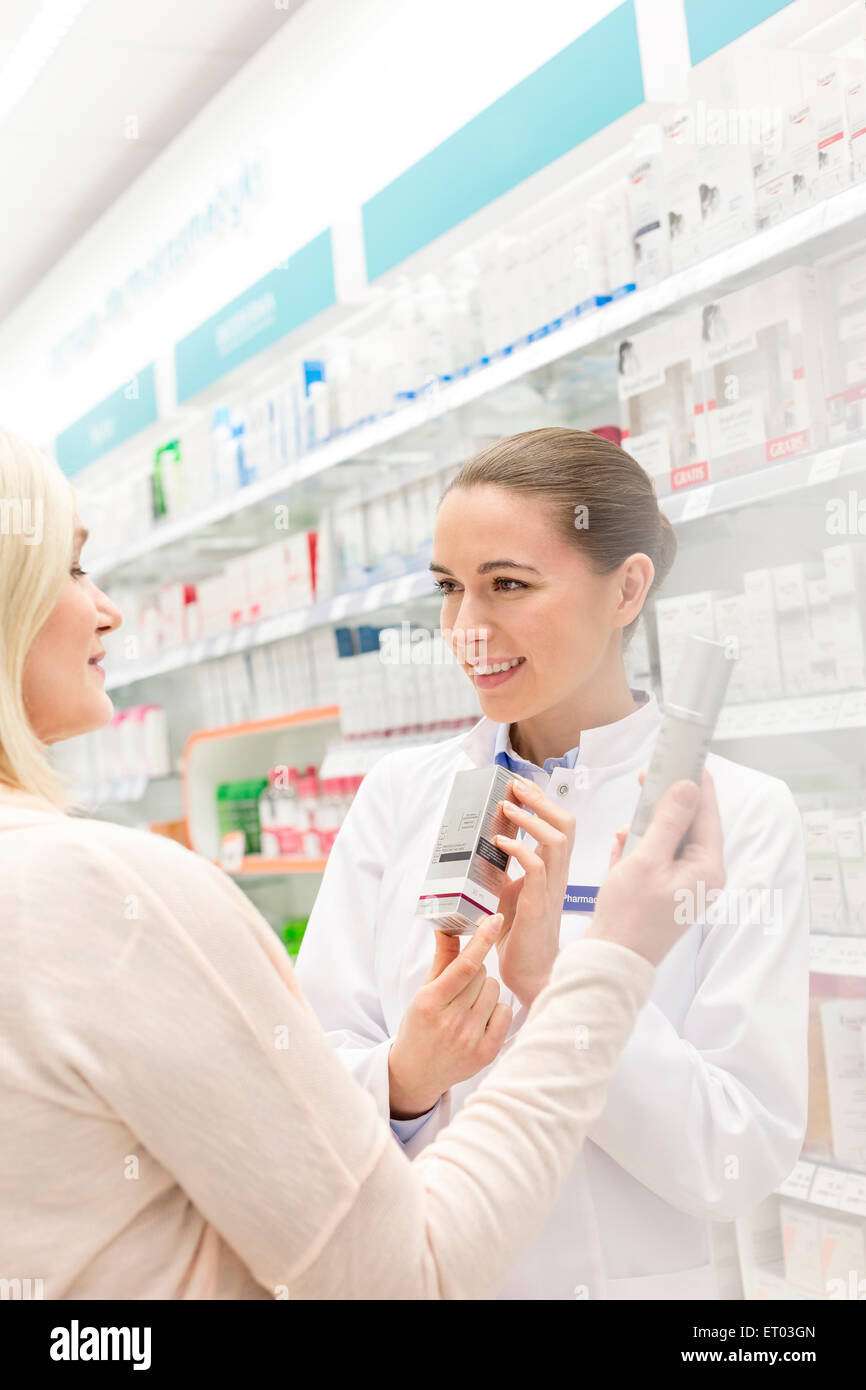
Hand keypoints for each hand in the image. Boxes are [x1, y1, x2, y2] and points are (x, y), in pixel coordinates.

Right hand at [388, 915, 512, 1119]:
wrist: (417, 1073)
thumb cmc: (419, 1027)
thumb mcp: (423, 992)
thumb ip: (442, 959)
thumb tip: (447, 926)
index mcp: (430, 1003)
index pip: (465, 966)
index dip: (482, 940)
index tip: (495, 919)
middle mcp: (451, 1022)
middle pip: (482, 974)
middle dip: (475, 972)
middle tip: (461, 987)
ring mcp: (470, 1039)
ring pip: (495, 990)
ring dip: (485, 991)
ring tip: (468, 1005)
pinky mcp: (486, 1053)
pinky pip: (505, 1013)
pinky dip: (496, 1010)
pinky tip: (480, 1019)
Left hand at [493, 776, 575, 1007]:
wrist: (530, 975)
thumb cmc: (520, 936)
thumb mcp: (512, 893)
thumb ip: (507, 871)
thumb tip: (486, 846)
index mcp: (554, 872)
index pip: (561, 827)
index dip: (543, 803)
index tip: (520, 787)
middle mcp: (558, 877)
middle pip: (566, 825)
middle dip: (540, 800)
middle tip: (516, 786)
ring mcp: (550, 890)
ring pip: (556, 840)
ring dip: (530, 818)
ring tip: (507, 808)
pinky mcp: (538, 906)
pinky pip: (536, 868)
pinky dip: (517, 848)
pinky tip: (499, 842)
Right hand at [585, 770, 724, 966]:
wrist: (612, 962)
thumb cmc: (629, 914)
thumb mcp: (648, 860)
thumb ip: (669, 820)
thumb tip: (688, 786)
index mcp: (708, 868)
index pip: (709, 813)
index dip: (697, 782)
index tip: (684, 756)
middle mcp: (702, 876)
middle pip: (691, 825)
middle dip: (668, 801)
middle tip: (647, 776)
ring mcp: (684, 886)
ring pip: (671, 840)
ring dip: (650, 825)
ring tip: (630, 815)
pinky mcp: (665, 894)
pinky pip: (657, 859)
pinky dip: (641, 847)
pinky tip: (623, 842)